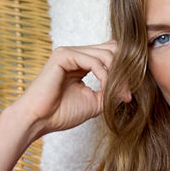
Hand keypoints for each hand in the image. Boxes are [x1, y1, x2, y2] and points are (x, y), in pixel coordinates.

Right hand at [9, 41, 131, 140]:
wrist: (38, 120)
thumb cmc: (61, 113)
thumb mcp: (95, 103)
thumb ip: (111, 92)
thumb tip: (129, 89)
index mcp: (83, 63)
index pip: (111, 54)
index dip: (125, 70)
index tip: (131, 93)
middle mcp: (77, 54)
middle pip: (112, 50)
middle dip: (125, 72)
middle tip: (128, 93)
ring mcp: (70, 52)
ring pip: (106, 54)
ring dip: (117, 76)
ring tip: (119, 94)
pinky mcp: (64, 55)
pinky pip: (94, 61)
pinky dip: (104, 76)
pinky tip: (105, 90)